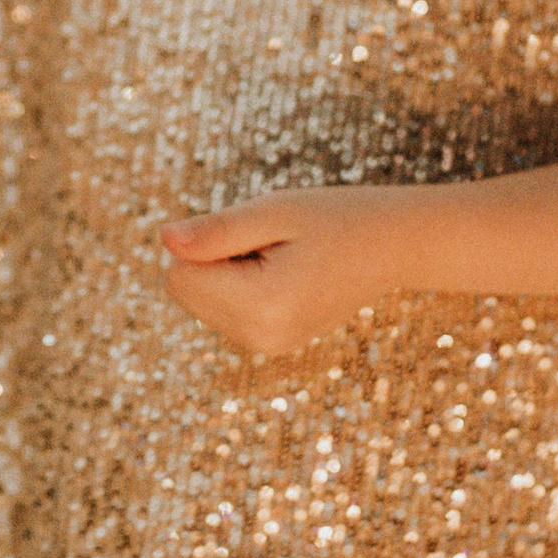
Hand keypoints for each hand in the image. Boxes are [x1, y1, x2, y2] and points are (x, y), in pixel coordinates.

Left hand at [158, 187, 396, 356]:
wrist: (393, 246)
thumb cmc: (336, 218)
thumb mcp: (274, 210)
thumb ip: (216, 230)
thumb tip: (164, 240)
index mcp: (262, 307)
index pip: (178, 275)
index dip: (205, 242)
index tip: (256, 234)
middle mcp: (261, 338)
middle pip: (184, 291)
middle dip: (213, 259)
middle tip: (270, 244)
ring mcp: (267, 346)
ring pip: (199, 300)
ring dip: (226, 272)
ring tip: (281, 258)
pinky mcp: (271, 343)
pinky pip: (222, 308)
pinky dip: (239, 285)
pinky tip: (283, 274)